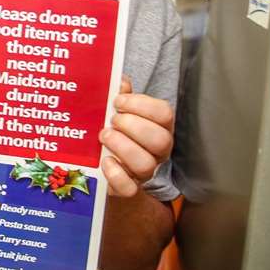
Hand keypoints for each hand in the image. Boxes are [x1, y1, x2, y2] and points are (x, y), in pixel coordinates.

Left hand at [99, 77, 173, 198]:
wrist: (103, 166)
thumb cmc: (114, 132)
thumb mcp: (117, 111)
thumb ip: (121, 95)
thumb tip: (119, 81)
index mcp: (159, 127)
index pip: (165, 114)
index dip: (142, 104)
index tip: (118, 101)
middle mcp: (157, 151)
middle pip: (161, 140)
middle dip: (133, 126)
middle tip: (112, 121)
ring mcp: (144, 171)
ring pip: (145, 164)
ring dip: (122, 147)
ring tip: (104, 136)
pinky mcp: (127, 188)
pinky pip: (129, 188)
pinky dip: (115, 174)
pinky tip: (104, 160)